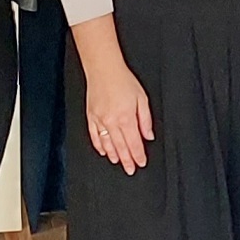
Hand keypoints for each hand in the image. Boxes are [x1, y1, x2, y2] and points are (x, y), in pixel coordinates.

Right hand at [85, 59, 154, 173]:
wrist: (104, 70)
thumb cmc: (123, 81)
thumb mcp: (142, 98)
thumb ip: (146, 119)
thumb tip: (149, 135)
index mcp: (126, 118)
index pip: (134, 143)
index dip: (138, 155)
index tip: (141, 163)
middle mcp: (112, 122)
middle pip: (121, 147)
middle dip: (127, 160)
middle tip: (130, 169)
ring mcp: (100, 121)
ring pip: (107, 144)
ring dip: (114, 155)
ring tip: (118, 163)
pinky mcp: (91, 117)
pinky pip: (95, 136)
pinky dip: (99, 146)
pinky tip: (103, 151)